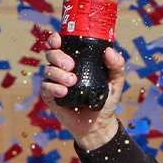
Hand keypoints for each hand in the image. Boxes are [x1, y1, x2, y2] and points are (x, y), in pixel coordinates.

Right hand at [41, 32, 124, 150]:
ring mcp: (55, 81)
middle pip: (51, 54)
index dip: (55, 39)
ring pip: (47, 69)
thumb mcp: (116, 81)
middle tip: (71, 65)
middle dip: (58, 56)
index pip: (60, 44)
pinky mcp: (50, 96)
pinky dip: (53, 87)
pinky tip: (63, 92)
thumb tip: (109, 51)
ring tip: (72, 82)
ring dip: (58, 73)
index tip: (58, 40)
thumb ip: (117, 65)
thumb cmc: (106, 99)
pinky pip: (45, 87)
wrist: (99, 123)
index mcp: (76, 60)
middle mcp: (62, 68)